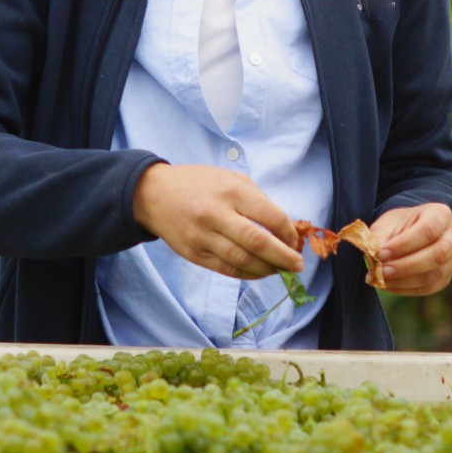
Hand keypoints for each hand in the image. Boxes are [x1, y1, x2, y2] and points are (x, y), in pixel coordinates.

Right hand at [131, 164, 304, 279]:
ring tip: (281, 270)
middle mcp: (217, 214)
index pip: (270, 217)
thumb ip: (257, 200)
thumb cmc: (198, 184)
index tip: (295, 241)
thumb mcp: (230, 178)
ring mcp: (203, 237)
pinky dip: (247, 274)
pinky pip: (226, 269)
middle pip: (258, 242)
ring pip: (243, 260)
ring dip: (267, 269)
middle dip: (283, 257)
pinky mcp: (194, 254)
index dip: (288, 233)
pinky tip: (259, 272)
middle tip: (297, 265)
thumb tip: (283, 228)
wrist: (154, 194)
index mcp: (231, 191)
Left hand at [365, 203, 451, 295]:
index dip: (404, 244)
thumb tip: (373, 257)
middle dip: (407, 266)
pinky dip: (406, 289)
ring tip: (382, 279)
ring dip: (405, 281)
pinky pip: (429, 288)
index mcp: (442, 214)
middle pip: (438, 254)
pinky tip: (388, 285)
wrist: (413, 231)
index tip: (382, 253)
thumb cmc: (401, 225)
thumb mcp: (389, 223)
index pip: (428, 230)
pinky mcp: (447, 277)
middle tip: (382, 271)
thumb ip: (381, 237)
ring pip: (435, 275)